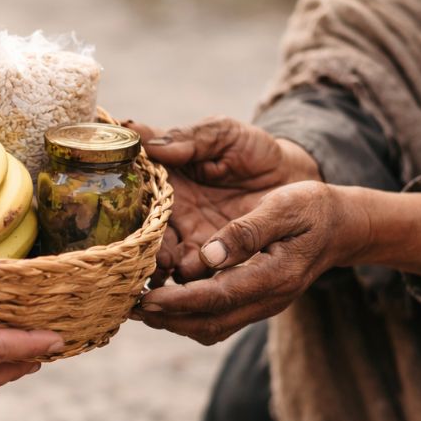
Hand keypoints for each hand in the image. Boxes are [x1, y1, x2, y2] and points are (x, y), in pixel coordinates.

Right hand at [125, 116, 319, 282]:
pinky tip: (187, 288)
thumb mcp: (222, 132)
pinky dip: (189, 282)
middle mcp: (172, 214)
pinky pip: (197, 274)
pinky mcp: (214, 258)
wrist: (292, 176)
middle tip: (145, 258)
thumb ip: (189, 137)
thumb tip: (144, 138)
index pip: (136, 198)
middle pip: (146, 236)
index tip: (129, 226)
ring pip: (167, 260)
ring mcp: (191, 238)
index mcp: (166, 180)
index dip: (129, 210)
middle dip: (142, 250)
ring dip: (161, 270)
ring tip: (163, 277)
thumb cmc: (253, 148)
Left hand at [136, 183, 420, 344]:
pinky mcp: (255, 300)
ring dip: (174, 321)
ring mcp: (262, 304)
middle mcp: (267, 299)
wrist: (343, 226)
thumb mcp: (284, 207)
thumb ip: (248, 231)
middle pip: (208, 324)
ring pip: (210, 327)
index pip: (217, 298)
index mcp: (274, 277)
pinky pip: (217, 319)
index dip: (178, 302)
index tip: (144, 298)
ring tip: (138, 305)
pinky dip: (187, 315)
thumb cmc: (314, 209)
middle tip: (128, 306)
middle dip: (167, 319)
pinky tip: (163, 298)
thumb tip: (209, 254)